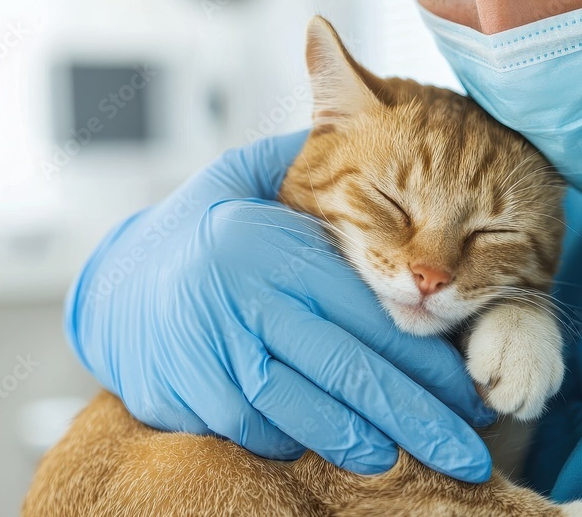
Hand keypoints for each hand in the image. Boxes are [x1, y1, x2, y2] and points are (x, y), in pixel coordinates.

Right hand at [64, 130, 496, 481]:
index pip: (369, 310)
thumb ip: (317, 164)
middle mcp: (243, 297)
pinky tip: (338, 444)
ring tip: (415, 459)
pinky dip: (305, 443)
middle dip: (421, 420)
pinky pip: (264, 432)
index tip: (469, 390)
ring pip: (312, 414)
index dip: (428, 359)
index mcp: (271, 241)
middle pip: (352, 371)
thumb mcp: (249, 181)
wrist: (112, 286)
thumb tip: (392, 123)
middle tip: (467, 453)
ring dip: (371, 444)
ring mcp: (213, 353)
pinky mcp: (191, 398)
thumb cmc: (202, 233)